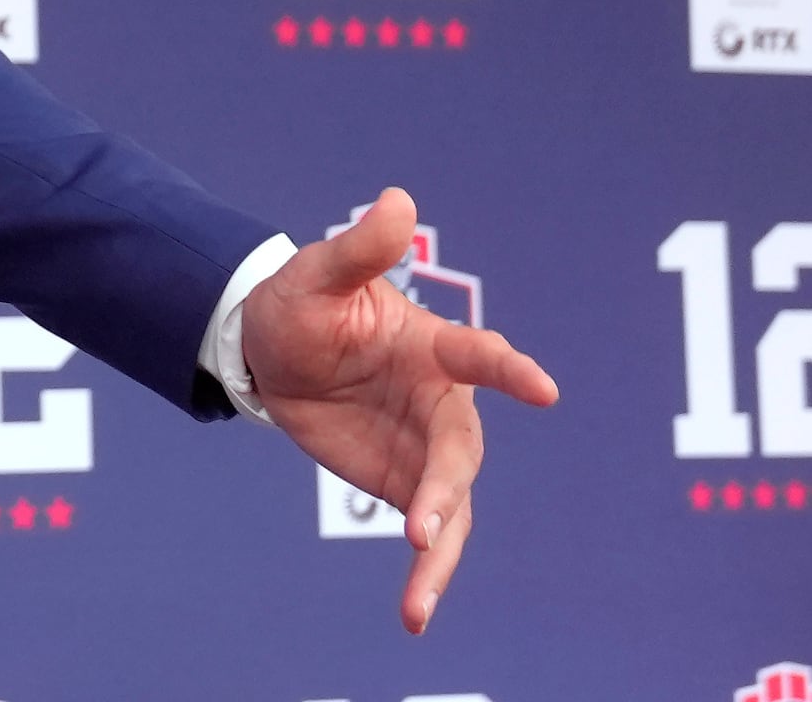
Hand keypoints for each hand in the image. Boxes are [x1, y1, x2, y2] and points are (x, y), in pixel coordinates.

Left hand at [240, 188, 559, 635]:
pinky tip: (414, 612)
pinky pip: (431, 535)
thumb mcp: (316, 274)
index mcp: (432, 347)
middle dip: (447, 488)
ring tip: (418, 594)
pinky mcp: (408, 486)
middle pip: (460, 450)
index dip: (508, 369)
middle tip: (422, 525)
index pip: (479, 356)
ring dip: (441, 549)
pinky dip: (426, 574)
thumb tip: (394, 199)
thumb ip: (358, 249)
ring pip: (455, 506)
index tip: (540, 388)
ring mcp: (428, 450)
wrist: (272, 350)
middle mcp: (443, 402)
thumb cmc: (301, 302)